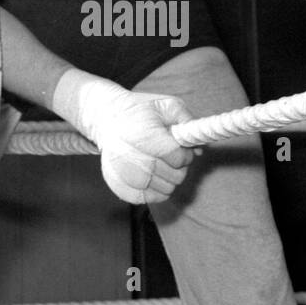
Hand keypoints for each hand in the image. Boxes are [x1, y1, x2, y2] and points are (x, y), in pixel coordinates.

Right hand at [52, 69, 194, 204]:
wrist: (107, 117)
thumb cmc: (141, 111)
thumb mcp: (166, 105)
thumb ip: (187, 121)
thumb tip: (198, 148)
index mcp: (144, 135)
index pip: (177, 157)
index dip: (185, 156)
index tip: (181, 150)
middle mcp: (130, 156)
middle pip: (173, 177)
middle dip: (179, 168)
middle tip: (171, 157)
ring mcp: (122, 173)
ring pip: (163, 190)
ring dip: (169, 180)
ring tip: (161, 165)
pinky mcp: (117, 185)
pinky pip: (146, 199)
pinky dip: (156, 192)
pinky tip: (153, 177)